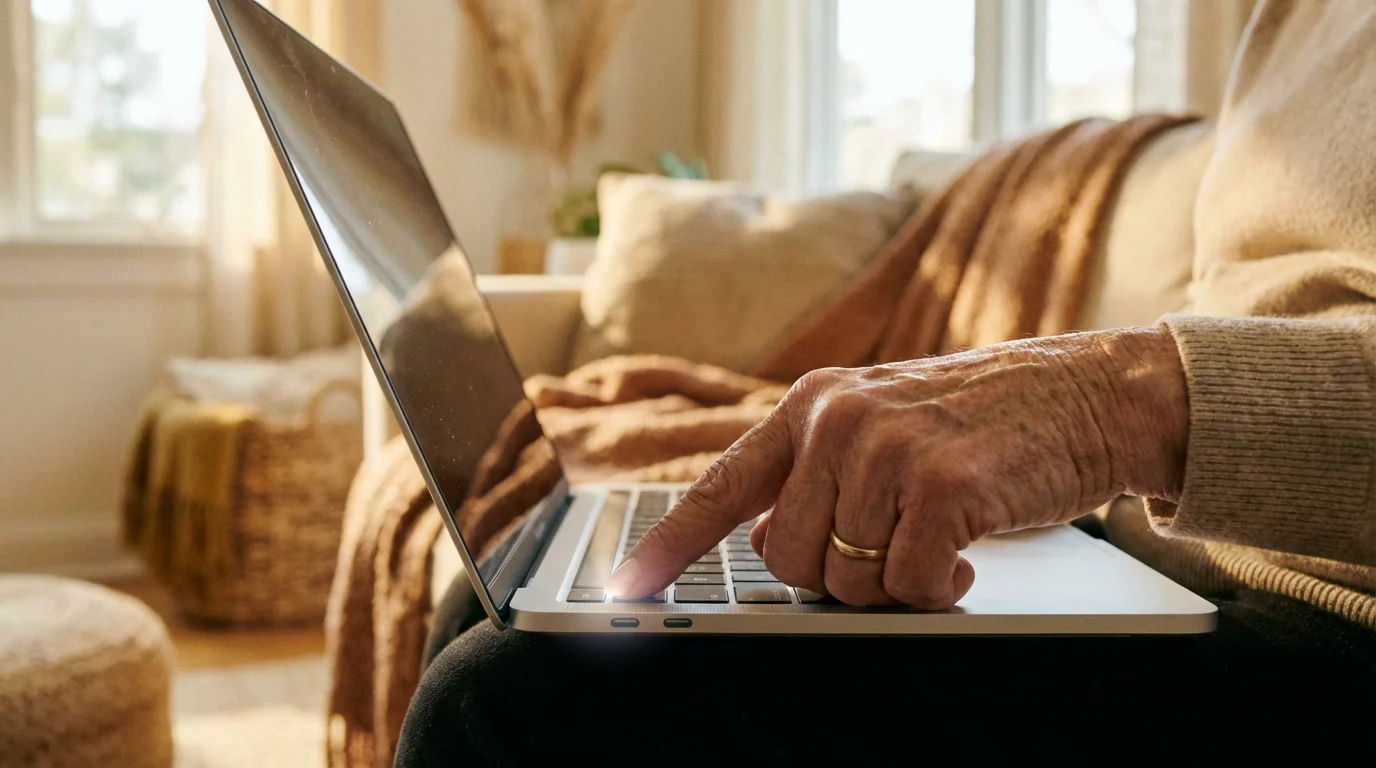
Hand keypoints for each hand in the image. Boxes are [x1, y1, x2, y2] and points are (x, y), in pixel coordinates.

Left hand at [606, 327, 1187, 608]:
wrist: (1091, 393)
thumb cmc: (987, 421)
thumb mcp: (883, 425)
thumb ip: (817, 473)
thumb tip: (763, 542)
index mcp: (812, 405)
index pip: (721, 486)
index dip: (668, 546)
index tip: (625, 589)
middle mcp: (837, 420)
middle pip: (784, 557)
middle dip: (834, 575)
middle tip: (892, 548)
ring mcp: (887, 448)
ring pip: (843, 578)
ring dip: (893, 581)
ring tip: (938, 536)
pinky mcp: (942, 484)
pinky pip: (906, 585)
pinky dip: (937, 589)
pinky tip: (964, 554)